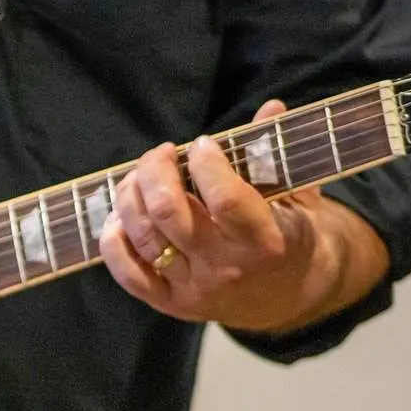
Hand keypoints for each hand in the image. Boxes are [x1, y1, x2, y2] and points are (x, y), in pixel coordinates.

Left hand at [98, 99, 381, 332]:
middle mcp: (225, 269)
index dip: (207, 164)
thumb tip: (271, 106)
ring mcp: (193, 289)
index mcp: (264, 242)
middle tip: (162, 153)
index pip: (225, 200)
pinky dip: (114, 240)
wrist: (288, 295)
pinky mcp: (168, 303)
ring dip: (130, 195)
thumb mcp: (296, 196)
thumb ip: (276, 154)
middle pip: (169, 212)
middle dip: (155, 170)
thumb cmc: (288, 233)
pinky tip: (121, 216)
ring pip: (143, 236)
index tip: (201, 144)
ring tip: (139, 177)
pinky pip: (127, 273)